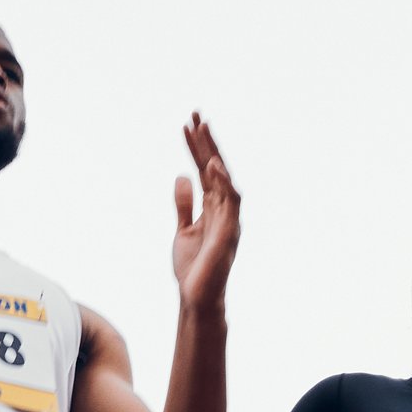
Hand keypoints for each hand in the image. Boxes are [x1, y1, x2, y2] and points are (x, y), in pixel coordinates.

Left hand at [171, 113, 242, 320]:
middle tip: (195, 114)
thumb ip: (184, 204)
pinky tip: (212, 164)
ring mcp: (228, 218)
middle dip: (206, 141)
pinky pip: (229, 201)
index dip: (197, 147)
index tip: (187, 124)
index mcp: (213, 207)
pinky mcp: (228, 232)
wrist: (197, 296)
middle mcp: (224, 208)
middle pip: (215, 167)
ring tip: (202, 129)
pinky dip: (222, 182)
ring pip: (223, 178)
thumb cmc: (193, 267)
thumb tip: (182, 177)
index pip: (205, 170)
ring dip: (212, 153)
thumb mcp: (183, 230)